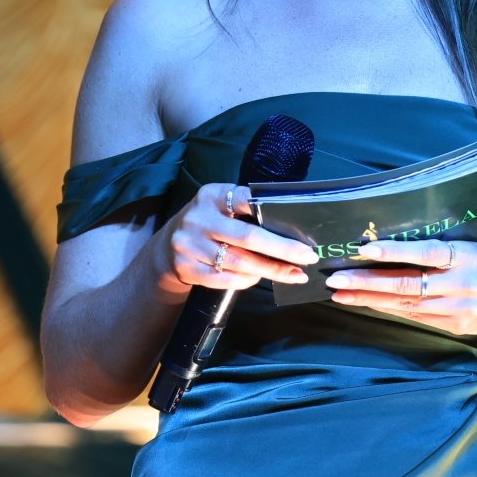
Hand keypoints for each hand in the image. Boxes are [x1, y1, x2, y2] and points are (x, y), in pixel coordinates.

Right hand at [152, 183, 317, 300]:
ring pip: (239, 262)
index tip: (297, 225)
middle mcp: (199, 218)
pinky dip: (247, 281)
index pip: (244, 199)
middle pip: (247, 237)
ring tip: (295, 274)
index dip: (270, 210)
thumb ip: (246, 210)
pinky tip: (261, 279)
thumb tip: (289, 227)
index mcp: (212, 196)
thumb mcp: (220, 206)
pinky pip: (225, 279)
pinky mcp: (187, 267)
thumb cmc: (208, 223)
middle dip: (282, 249)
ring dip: (271, 270)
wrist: (167, 247)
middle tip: (308, 257)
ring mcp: (190, 244)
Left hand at [326, 240, 476, 340]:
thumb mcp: (466, 248)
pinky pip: (414, 316)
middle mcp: (463, 284)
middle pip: (408, 284)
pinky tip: (365, 303)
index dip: (395, 252)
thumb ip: (434, 248)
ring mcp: (458, 309)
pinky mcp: (453, 327)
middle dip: (367, 282)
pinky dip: (386, 309)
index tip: (364, 249)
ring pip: (406, 304)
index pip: (426, 253)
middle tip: (336, 279)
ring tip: (340, 294)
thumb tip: (384, 245)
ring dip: (369, 299)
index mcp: (467, 255)